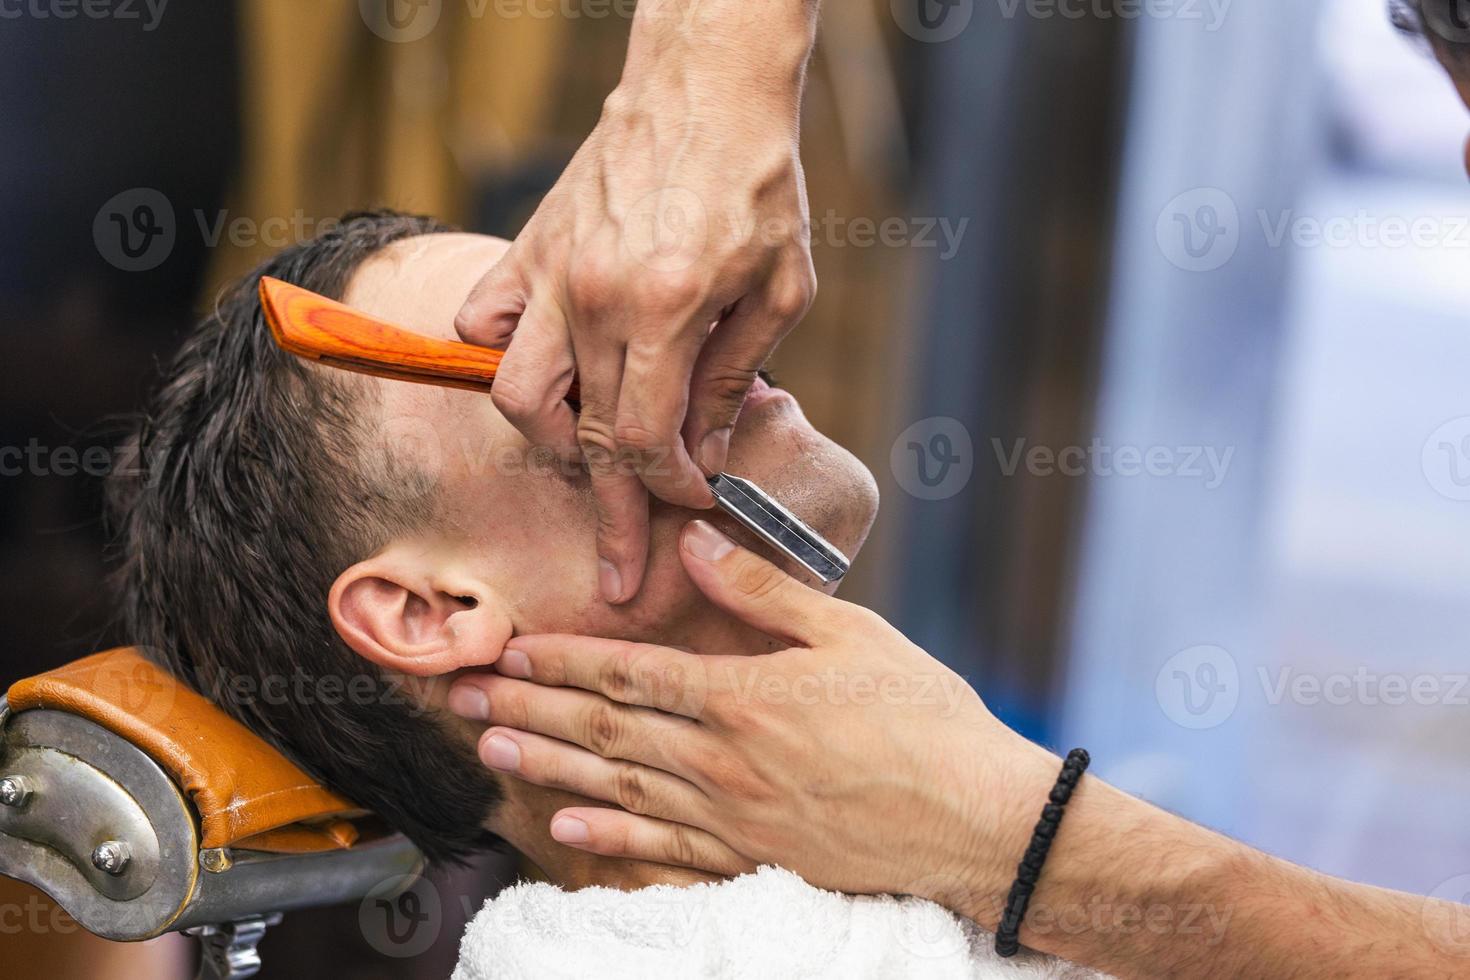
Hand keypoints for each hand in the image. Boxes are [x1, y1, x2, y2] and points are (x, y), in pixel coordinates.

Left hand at [448, 519, 1059, 923]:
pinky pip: (663, 850)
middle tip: (462, 702)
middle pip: (604, 732)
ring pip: (618, 789)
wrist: (976, 820)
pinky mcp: (753, 858)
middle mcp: (723, 762)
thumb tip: (692, 539)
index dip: (560, 664)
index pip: (628, 675)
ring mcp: (733, 818)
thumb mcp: (850, 632)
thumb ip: (761, 591)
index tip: (507, 651)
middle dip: (527, 712)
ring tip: (490, 754)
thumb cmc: (924, 716)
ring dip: (547, 770)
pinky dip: (608, 839)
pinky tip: (562, 830)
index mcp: (744, 697)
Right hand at [455, 1, 820, 603]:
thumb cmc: (757, 184)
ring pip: (518, 398)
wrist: (704, 88)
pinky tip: (550, 375)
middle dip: (612, 511)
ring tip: (593, 455)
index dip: (669, 491)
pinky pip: (485, 328)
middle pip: (588, 439)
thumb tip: (702, 458)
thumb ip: (735, 380)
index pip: (647, 441)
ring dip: (556, 444)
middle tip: (621, 568)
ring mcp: (552, 274)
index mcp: (667, 309)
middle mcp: (595, 299)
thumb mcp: (781, 289)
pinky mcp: (529, 249)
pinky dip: (505, 363)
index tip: (692, 504)